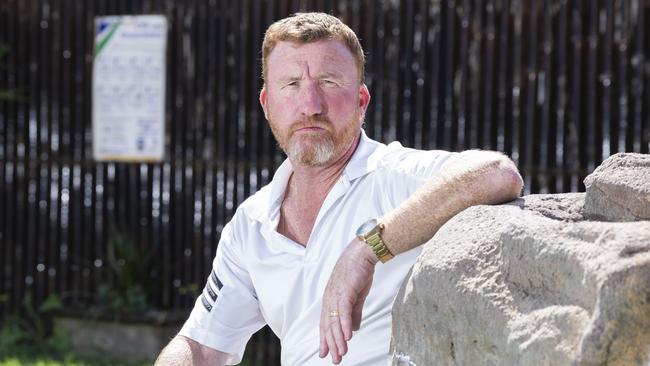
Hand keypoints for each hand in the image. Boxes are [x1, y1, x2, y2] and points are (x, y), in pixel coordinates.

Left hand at [319, 238, 377, 363]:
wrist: (361, 254)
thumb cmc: (358, 272)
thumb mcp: (356, 296)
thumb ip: (354, 313)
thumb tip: (353, 329)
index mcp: (331, 300)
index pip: (326, 323)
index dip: (325, 339)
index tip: (325, 353)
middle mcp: (330, 299)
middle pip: (329, 326)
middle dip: (331, 344)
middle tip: (334, 359)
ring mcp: (336, 295)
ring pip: (335, 322)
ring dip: (339, 339)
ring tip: (341, 353)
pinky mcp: (345, 292)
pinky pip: (344, 312)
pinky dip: (345, 325)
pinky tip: (348, 336)